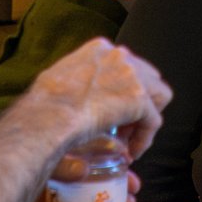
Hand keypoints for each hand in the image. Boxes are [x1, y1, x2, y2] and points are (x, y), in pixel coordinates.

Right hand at [23, 38, 170, 162]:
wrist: (48, 115)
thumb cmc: (43, 105)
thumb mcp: (57, 82)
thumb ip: (74, 85)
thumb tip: (77, 100)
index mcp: (99, 49)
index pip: (125, 66)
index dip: (122, 92)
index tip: (112, 113)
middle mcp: (119, 55)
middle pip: (147, 77)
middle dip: (139, 103)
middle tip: (123, 128)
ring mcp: (131, 74)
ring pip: (158, 96)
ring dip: (145, 119)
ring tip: (130, 140)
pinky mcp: (139, 97)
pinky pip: (153, 121)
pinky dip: (145, 139)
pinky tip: (132, 152)